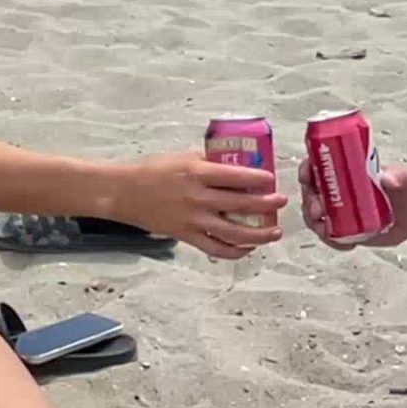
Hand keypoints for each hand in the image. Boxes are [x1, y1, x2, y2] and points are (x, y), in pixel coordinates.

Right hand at [124, 152, 286, 258]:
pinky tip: (248, 247)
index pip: (237, 176)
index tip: (272, 179)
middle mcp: (198, 197)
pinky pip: (216, 249)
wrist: (125, 192)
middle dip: (267, 204)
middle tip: (281, 201)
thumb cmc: (153, 171)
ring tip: (275, 232)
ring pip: (234, 232)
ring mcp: (193, 220)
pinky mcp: (187, 236)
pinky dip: (236, 251)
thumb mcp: (184, 157)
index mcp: (198, 173)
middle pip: (241, 204)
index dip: (259, 179)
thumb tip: (237, 163)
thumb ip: (210, 161)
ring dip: (259, 234)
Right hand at [299, 158, 406, 248]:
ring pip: (315, 216)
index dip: (307, 169)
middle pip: (311, 192)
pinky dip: (332, 241)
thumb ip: (400, 178)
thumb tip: (388, 179)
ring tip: (327, 233)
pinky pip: (329, 235)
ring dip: (316, 224)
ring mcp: (338, 209)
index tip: (306, 177)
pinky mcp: (343, 228)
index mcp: (346, 169)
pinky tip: (347, 245)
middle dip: (309, 202)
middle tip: (319, 212)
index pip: (318, 164)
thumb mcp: (406, 180)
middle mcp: (337, 188)